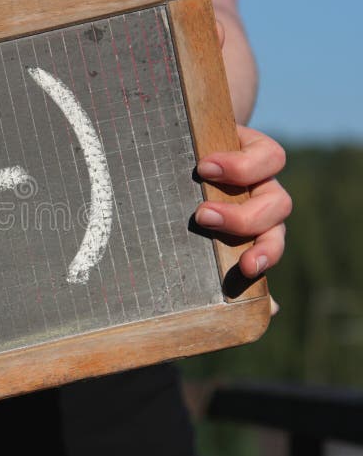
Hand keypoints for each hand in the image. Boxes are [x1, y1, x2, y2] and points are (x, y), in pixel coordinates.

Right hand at [194, 126, 290, 313]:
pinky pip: (270, 156)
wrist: (180, 146)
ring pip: (275, 193)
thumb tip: (271, 311)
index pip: (269, 248)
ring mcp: (261, 176)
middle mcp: (261, 204)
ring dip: (240, 189)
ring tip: (202, 181)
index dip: (263, 258)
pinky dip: (240, 163)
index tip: (246, 268)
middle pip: (275, 218)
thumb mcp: (194, 234)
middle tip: (203, 218)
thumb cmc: (180, 198)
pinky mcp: (255, 143)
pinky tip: (208, 165)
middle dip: (243, 223)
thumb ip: (222, 270)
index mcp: (251, 231)